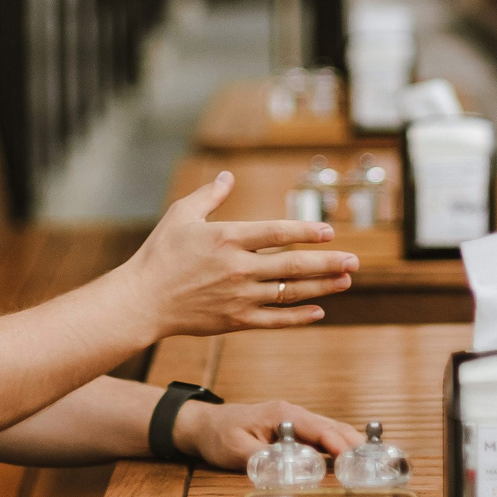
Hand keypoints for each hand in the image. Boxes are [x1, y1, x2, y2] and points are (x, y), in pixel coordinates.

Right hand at [116, 172, 357, 340]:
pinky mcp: (236, 321)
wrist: (142, 301)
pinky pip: (275, 320)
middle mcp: (238, 268)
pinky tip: (320, 311)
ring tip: (345, 280)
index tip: (329, 231)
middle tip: (354, 260)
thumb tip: (227, 176)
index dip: (306, 231)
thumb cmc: (159, 254)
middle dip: (327, 262)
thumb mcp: (180, 215)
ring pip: (290, 292)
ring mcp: (239, 297)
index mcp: (228, 238)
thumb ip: (209, 195)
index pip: (277, 233)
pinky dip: (299, 317)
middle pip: (293, 265)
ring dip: (322, 286)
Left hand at [174, 397, 359, 470]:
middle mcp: (292, 412)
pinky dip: (338, 444)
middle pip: (331, 426)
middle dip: (354, 442)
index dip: (338, 443)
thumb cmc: (220, 435)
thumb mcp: (237, 451)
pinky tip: (351, 457)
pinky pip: (321, 435)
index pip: (318, 428)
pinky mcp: (293, 429)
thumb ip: (263, 458)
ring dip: (349, 443)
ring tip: (372, 461)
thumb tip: (288, 470)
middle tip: (375, 462)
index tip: (354, 457)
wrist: (205, 425)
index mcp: (282, 413)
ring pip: (329, 429)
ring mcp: (294, 419)